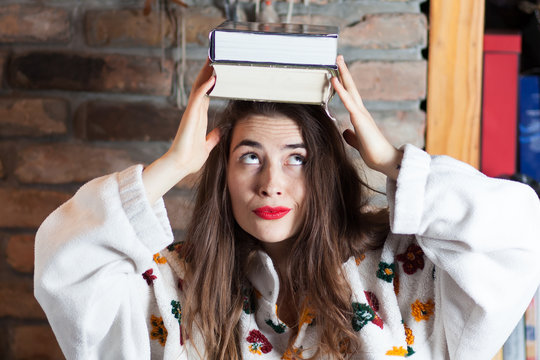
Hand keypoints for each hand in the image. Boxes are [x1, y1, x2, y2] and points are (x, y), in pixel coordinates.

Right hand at [142, 58, 220, 202]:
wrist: (181, 165)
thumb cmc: (191, 158)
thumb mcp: (207, 146)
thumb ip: (213, 137)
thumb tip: (221, 131)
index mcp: (199, 117)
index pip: (206, 94)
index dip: (211, 82)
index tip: (217, 70)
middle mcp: (195, 112)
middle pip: (202, 86)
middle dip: (208, 72)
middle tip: (214, 57)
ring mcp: (191, 113)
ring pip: (199, 88)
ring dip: (206, 74)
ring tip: (213, 59)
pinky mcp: (189, 116)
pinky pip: (198, 97)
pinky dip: (205, 86)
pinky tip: (213, 77)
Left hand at [331, 55, 402, 179]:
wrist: (385, 160)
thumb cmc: (374, 153)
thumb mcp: (358, 143)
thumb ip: (351, 136)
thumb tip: (345, 131)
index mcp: (360, 116)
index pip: (350, 96)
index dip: (343, 84)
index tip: (337, 72)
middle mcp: (361, 111)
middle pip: (351, 87)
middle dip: (344, 71)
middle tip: (338, 57)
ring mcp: (361, 113)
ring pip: (350, 89)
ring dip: (343, 74)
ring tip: (337, 61)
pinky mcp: (359, 118)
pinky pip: (348, 100)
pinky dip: (340, 89)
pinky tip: (334, 79)